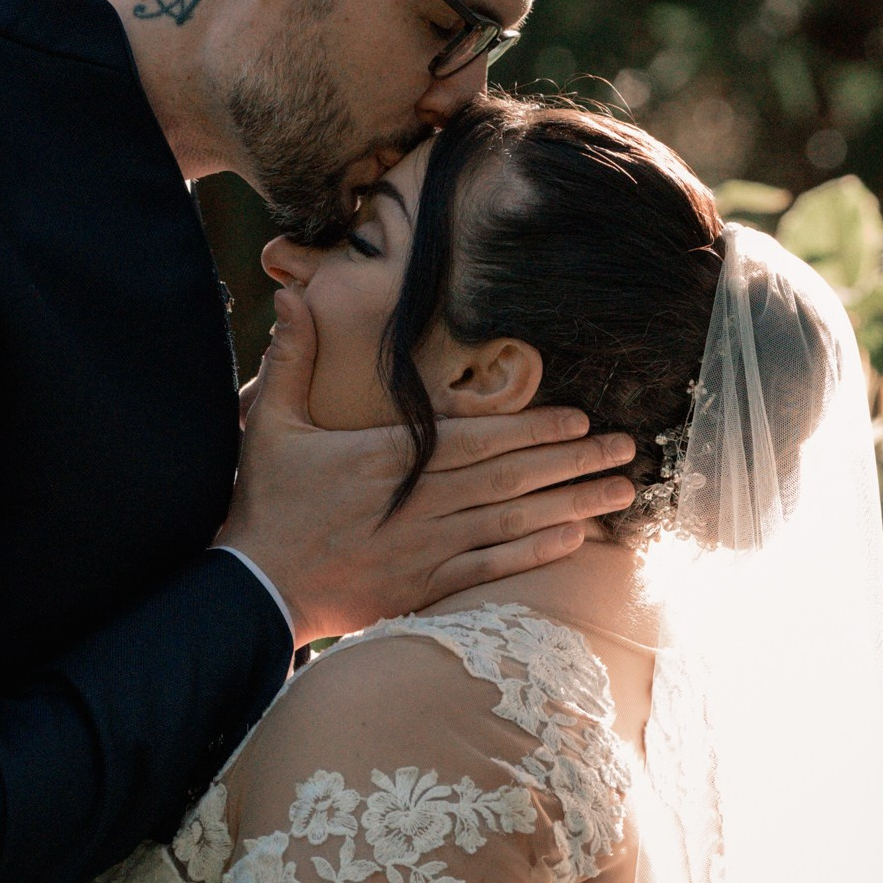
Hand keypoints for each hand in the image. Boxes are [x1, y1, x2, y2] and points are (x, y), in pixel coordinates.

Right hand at [217, 289, 636, 644]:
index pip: (477, 438)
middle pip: (512, 477)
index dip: (533, 428)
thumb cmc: (267, 504)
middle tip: (627, 449)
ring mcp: (427, 547)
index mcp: (389, 457)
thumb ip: (291, 357)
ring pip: (514, 522)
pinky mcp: (424, 586)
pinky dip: (535, 554)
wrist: (255, 588)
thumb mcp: (272, 422)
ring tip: (620, 492)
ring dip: (572, 504)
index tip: (580, 419)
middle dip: (575, 461)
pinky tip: (574, 540)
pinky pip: (492, 568)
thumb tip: (291, 295)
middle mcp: (420, 500)